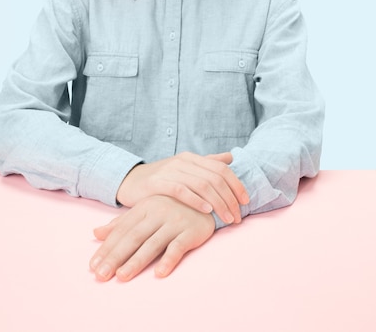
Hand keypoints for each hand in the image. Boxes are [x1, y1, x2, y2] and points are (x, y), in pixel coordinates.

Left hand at [90, 196, 215, 281]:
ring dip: (137, 261)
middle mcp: (157, 213)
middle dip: (115, 257)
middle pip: (133, 237)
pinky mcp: (191, 231)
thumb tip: (96, 233)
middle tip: (101, 275)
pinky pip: (178, 247)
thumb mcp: (145, 210)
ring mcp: (174, 221)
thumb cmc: (171, 206)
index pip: (121, 230)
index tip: (93, 266)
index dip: (107, 248)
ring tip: (122, 276)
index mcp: (144, 207)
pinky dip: (169, 260)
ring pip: (152, 243)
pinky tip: (159, 273)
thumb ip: (121, 222)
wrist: (207, 198)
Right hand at [116, 151, 248, 224]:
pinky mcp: (158, 183)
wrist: (131, 182)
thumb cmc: (162, 179)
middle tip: (237, 217)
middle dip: (230, 198)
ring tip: (227, 218)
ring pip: (202, 184)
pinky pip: (181, 190)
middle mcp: (183, 161)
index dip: (236, 185)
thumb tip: (230, 158)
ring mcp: (170, 171)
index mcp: (192, 158)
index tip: (246, 202)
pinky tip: (207, 210)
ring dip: (218, 203)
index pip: (221, 168)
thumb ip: (207, 163)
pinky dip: (196, 200)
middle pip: (215, 178)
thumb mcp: (185, 169)